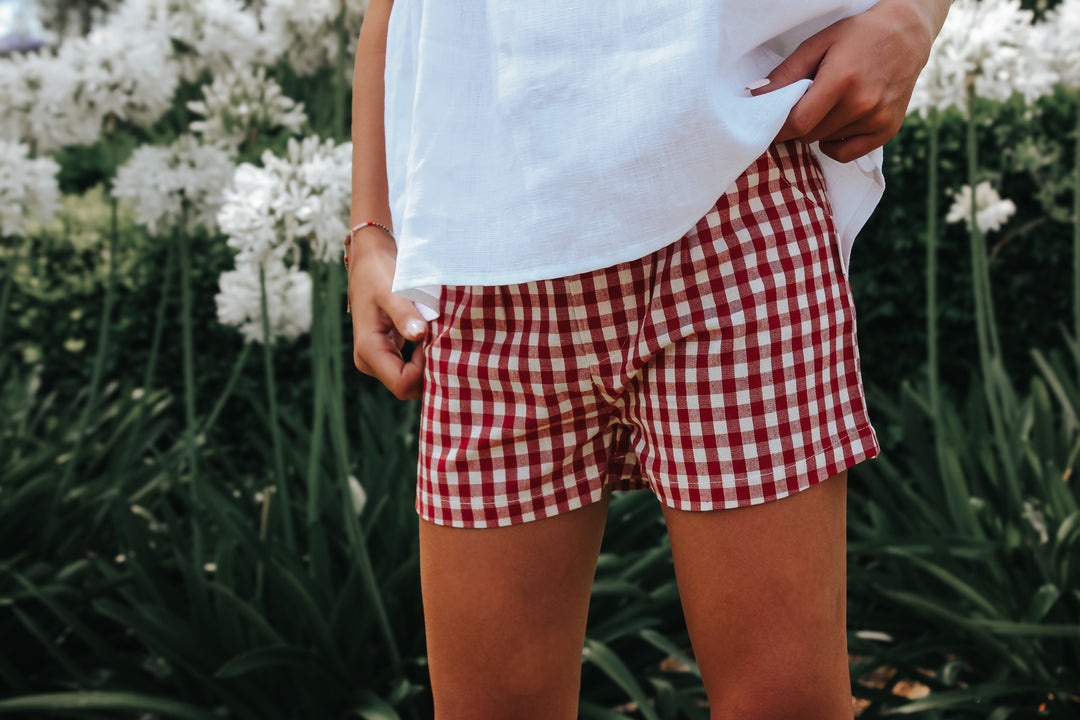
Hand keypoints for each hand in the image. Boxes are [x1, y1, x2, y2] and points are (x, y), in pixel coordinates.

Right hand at [348, 227, 427, 399]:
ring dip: (428, 366)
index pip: (402, 383)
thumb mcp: (392, 290)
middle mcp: (370, 361)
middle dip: (429, 372)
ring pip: (409, 380)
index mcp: (369, 350)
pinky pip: (409, 368)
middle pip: (406, 387)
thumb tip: (419, 334)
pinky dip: (425, 359)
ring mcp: (377, 359)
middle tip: (445, 344)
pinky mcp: (387, 352)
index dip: (424, 371)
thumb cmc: (379, 272)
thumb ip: (404, 314)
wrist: (369, 259)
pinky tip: (435, 339)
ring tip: (441, 340)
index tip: (436, 342)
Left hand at [750, 0, 945, 162]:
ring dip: (819, 129)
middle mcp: (862, 104)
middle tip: (804, 104)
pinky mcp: (887, 130)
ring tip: (831, 103)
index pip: (798, 123)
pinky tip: (839, 122)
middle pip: (809, 135)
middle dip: (798, 124)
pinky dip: (835, 144)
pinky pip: (846, 154)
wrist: (907, 35)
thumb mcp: (818, 44)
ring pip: (825, 142)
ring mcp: (877, 120)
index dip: (777, 128)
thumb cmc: (857, 36)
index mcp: (842, 80)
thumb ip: (786, 72)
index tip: (768, 125)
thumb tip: (755, 95)